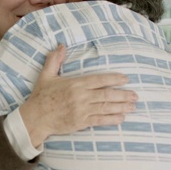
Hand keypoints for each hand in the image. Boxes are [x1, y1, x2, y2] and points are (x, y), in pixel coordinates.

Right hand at [20, 45, 137, 146]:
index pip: (99, 80)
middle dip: (123, 95)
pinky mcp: (81, 122)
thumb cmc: (41, 97)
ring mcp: (82, 110)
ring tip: (133, 106)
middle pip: (107, 94)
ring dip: (121, 106)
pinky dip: (112, 119)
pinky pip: (100, 120)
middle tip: (135, 95)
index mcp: (75, 84)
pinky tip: (121, 117)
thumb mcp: (45, 76)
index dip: (114, 79)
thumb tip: (61, 46)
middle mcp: (81, 97)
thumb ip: (54, 60)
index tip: (125, 79)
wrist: (35, 118)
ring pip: (106, 107)